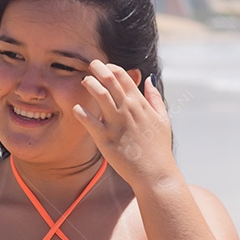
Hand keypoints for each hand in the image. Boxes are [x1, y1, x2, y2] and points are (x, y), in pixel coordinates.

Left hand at [74, 59, 178, 189]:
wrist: (155, 174)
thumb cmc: (159, 148)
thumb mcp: (163, 119)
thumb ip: (155, 98)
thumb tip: (149, 79)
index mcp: (140, 104)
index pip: (123, 76)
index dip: (110, 67)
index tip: (103, 68)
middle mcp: (128, 110)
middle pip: (110, 79)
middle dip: (97, 68)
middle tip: (90, 65)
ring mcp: (116, 124)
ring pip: (100, 94)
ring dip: (89, 84)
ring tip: (84, 81)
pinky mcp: (106, 139)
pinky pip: (89, 121)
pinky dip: (80, 111)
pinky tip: (76, 108)